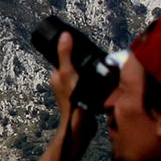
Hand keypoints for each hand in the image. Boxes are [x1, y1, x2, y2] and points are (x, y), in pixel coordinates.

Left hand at [51, 33, 91, 151]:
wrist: (81, 125)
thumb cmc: (72, 100)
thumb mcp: (68, 72)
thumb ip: (65, 54)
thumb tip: (64, 35)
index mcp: (56, 76)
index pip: (64, 57)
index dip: (73, 50)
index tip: (84, 46)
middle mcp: (63, 83)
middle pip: (76, 66)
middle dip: (85, 62)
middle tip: (96, 59)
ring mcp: (74, 92)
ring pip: (84, 76)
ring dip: (92, 73)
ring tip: (101, 70)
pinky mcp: (83, 99)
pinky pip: (90, 86)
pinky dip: (96, 83)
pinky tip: (104, 82)